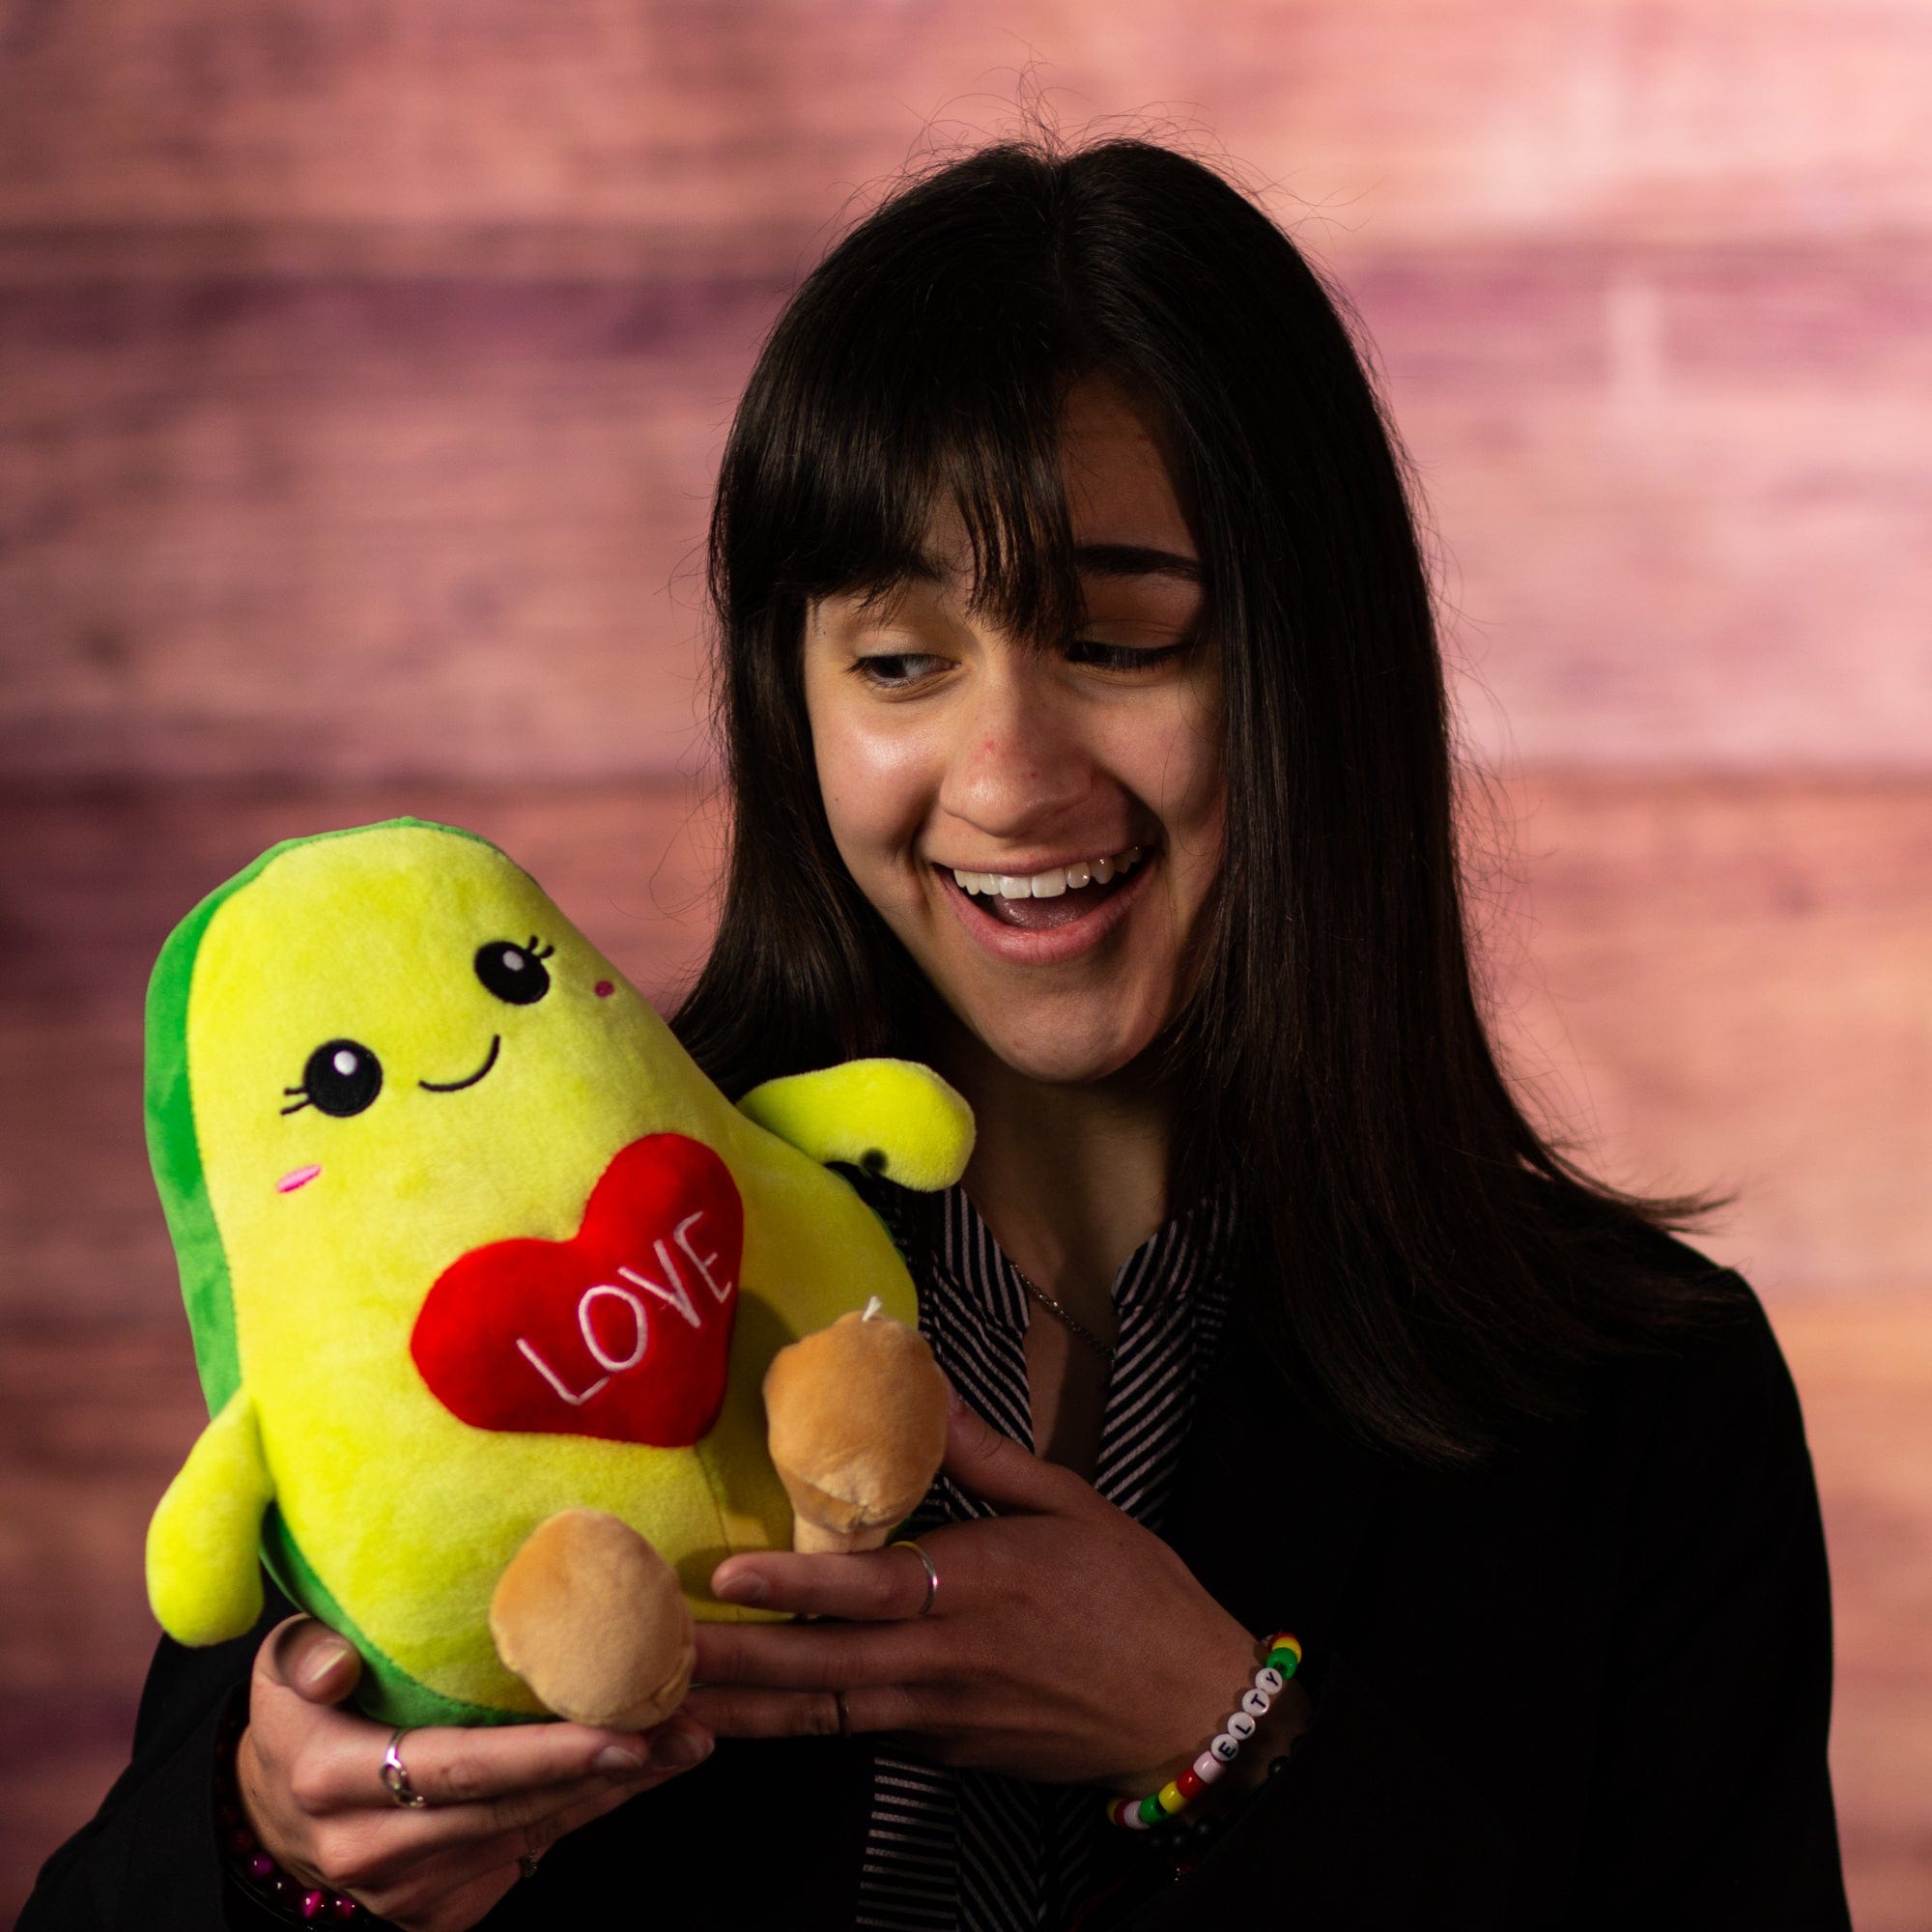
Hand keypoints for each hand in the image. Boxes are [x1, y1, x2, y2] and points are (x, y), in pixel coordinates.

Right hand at [236, 1615, 714, 1931]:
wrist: (274, 1812)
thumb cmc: (299, 1711)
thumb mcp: (281, 1667)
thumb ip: (306, 1655)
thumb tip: (337, 1663)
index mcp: (333, 1778)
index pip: (456, 1768)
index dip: (542, 1755)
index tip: (618, 1731)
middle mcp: (371, 1844)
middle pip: (508, 1807)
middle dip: (604, 1770)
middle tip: (684, 1726)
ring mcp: (408, 1887)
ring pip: (529, 1833)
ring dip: (613, 1791)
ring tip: (686, 1738)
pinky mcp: (438, 1906)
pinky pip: (528, 1852)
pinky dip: (585, 1811)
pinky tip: (641, 1771)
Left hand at [687, 1397, 1309, 1791]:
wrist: (1191, 1711)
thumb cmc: (1137, 1596)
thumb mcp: (1072, 1505)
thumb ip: (986, 1456)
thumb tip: (925, 1392)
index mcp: (981, 1588)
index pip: (872, 1591)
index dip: (796, 1589)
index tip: (727, 1579)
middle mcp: (950, 1661)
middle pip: (824, 1670)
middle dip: (734, 1666)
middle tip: (656, 1655)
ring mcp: (942, 1718)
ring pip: (825, 1718)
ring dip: (745, 1711)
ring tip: (665, 1702)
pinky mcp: (943, 1750)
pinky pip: (861, 1732)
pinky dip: (800, 1727)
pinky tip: (744, 1718)